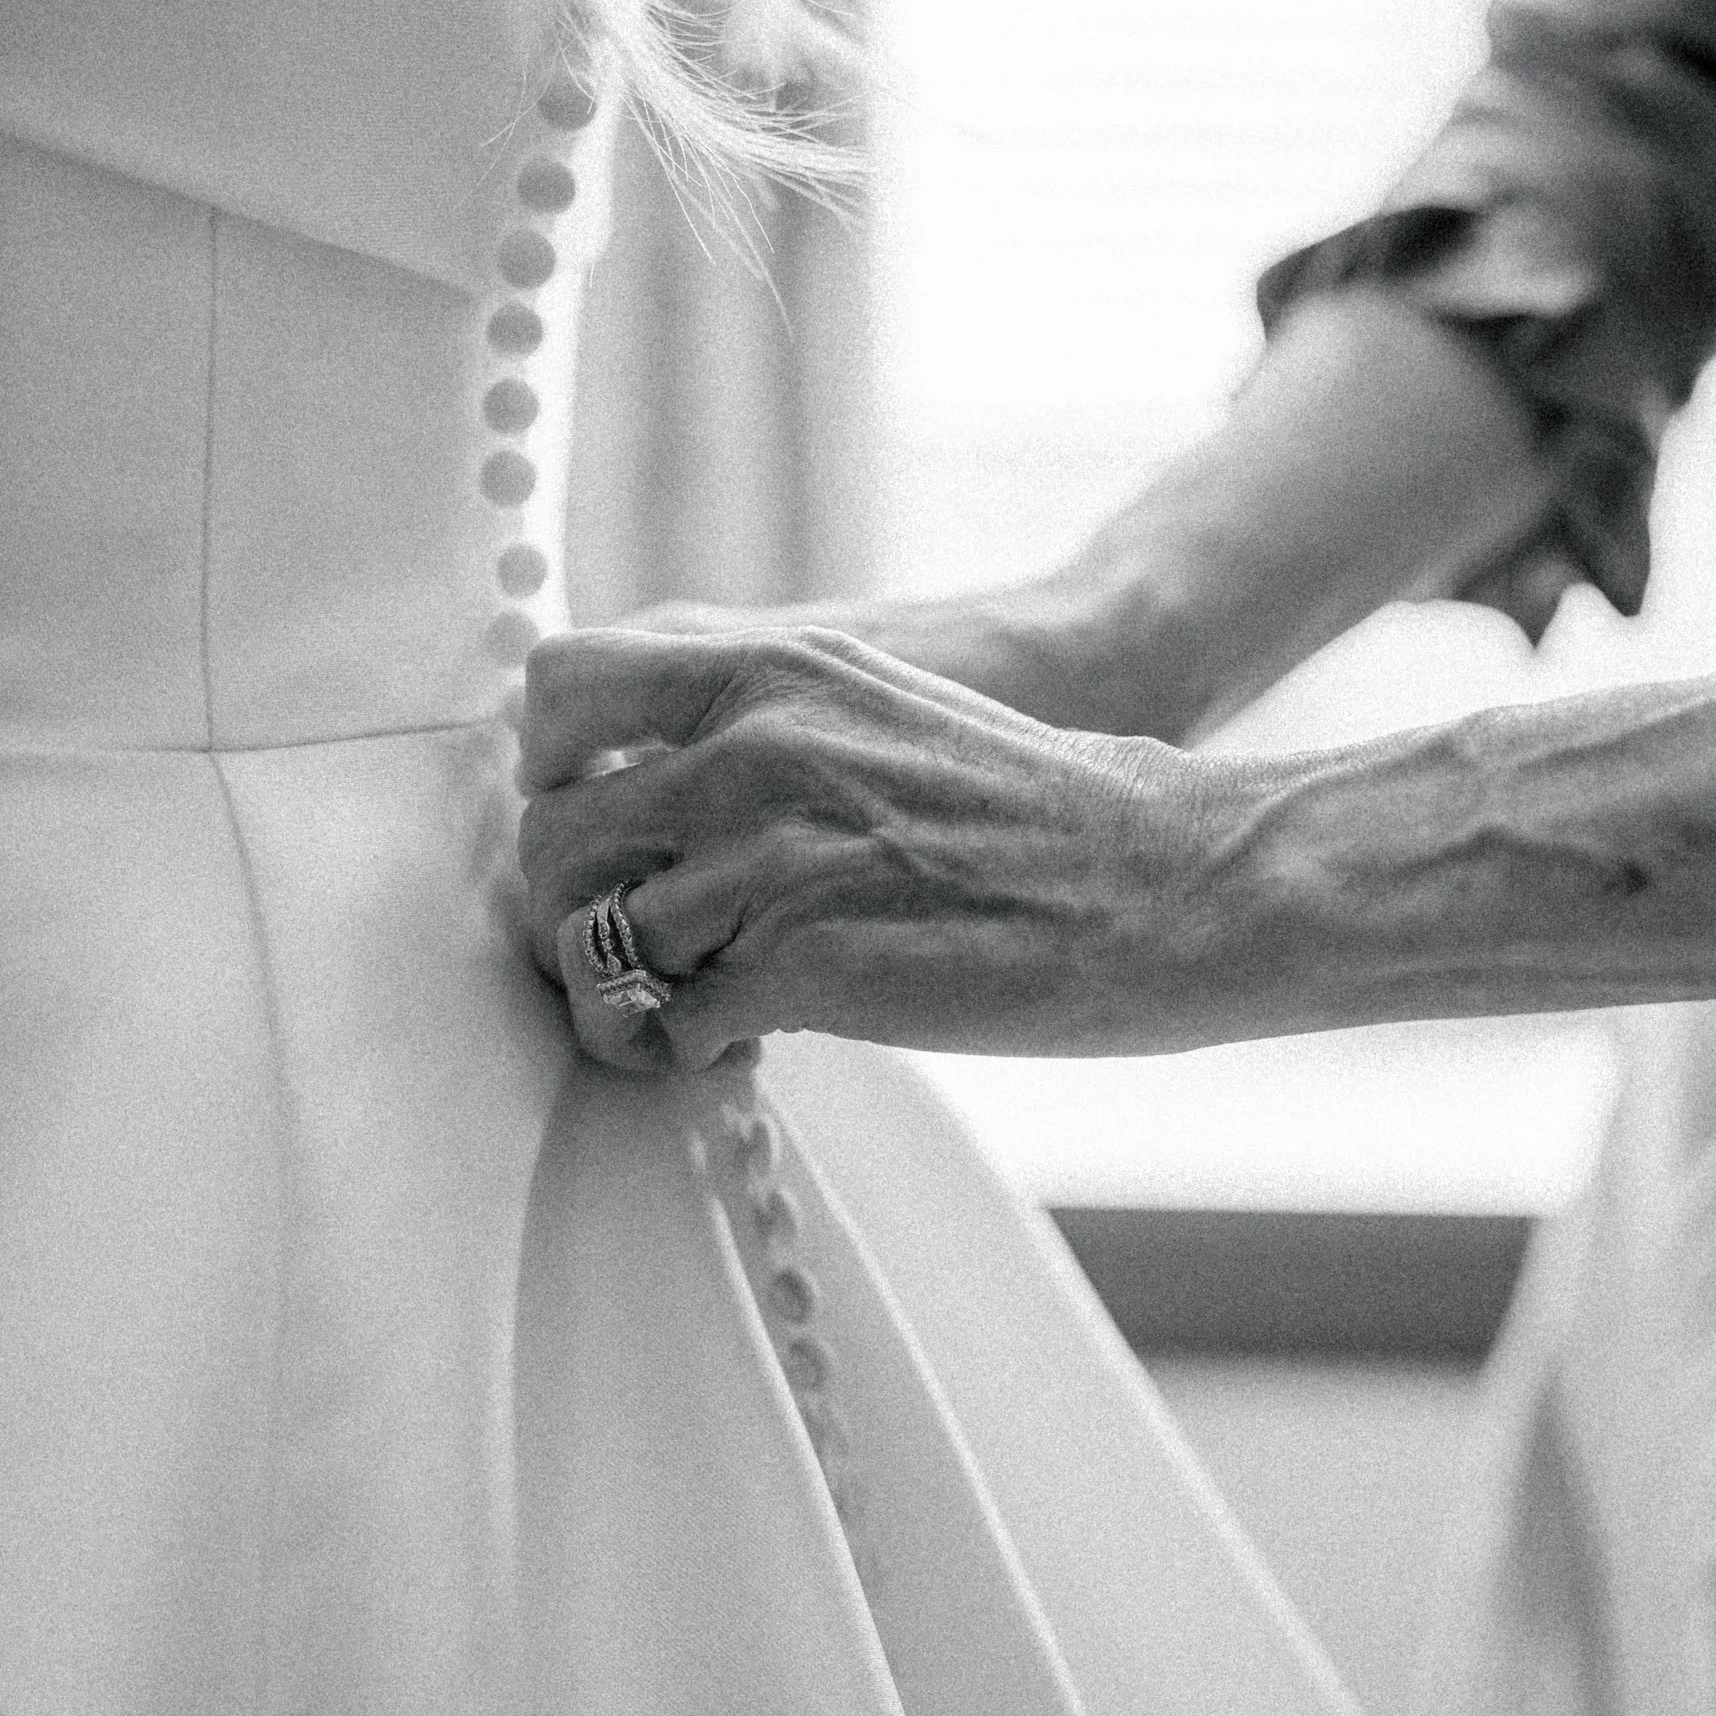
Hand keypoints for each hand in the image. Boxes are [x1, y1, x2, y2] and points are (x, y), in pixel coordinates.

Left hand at [516, 625, 1233, 1070]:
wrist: (1167, 881)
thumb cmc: (1027, 808)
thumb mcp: (872, 705)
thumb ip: (750, 724)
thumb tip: (633, 788)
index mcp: (768, 666)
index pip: (557, 686)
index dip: (549, 769)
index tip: (596, 817)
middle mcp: (754, 745)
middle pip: (550, 839)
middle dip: (573, 910)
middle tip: (635, 946)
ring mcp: (774, 857)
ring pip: (596, 943)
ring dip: (629, 991)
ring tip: (694, 1002)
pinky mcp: (806, 967)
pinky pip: (667, 1025)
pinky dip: (689, 1048)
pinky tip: (747, 1038)